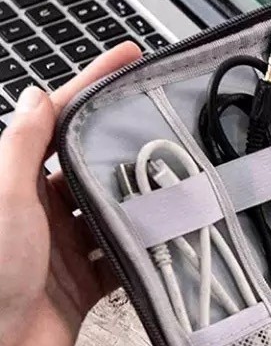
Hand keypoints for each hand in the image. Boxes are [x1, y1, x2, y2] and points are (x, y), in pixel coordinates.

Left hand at [0, 43, 142, 345]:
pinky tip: (165, 243)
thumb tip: (36, 97)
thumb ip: (22, 144)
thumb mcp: (2, 194)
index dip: (93, 86)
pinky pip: (121, 261)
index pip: (59, 120)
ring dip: (142, 204)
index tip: (127, 60)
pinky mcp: (82, 285)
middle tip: (168, 132)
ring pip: (113, 213)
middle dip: (128, 149)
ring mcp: (62, 248)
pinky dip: (143, 253)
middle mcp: (39, 210)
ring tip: (178, 188)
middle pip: (93, 167)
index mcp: (16, 180)